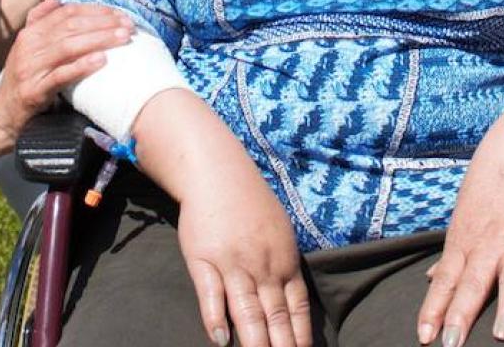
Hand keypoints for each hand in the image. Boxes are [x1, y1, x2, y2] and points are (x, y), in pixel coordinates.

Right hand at [0, 0, 130, 142]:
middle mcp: (28, 46)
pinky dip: (82, 66)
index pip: (66, 13)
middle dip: (103, 23)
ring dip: (99, 40)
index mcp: (30, 33)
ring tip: (122, 38)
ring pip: (68, 47)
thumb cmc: (22, 80)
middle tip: (128, 25)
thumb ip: (41, 23)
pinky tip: (102, 61)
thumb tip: (56, 0)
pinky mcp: (33, 91)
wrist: (1, 115)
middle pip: (70, 27)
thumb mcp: (28, 48)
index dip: (95, 10)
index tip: (119, 13)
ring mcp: (30, 68)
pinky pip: (61, 75)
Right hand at [177, 175, 312, 346]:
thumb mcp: (279, 231)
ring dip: (255, 342)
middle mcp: (262, 266)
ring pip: (247, 311)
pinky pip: (211, 294)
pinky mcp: (204, 260)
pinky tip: (221, 339)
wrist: (218, 173)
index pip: (296, 307)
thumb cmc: (250, 202)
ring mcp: (233, 264)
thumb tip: (291, 297)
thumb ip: (284, 265)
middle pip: (275, 315)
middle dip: (281, 346)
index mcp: (284, 260)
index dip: (299, 335)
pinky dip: (216, 318)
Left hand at [418, 112, 503, 343]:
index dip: (433, 309)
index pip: (445, 282)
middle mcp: (488, 247)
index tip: (423, 336)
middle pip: (472, 284)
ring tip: (503, 334)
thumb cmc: (486, 189)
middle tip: (452, 344)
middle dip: (461, 315)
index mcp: (464, 243)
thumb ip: (450, 256)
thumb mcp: (461, 220)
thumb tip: (431, 279)